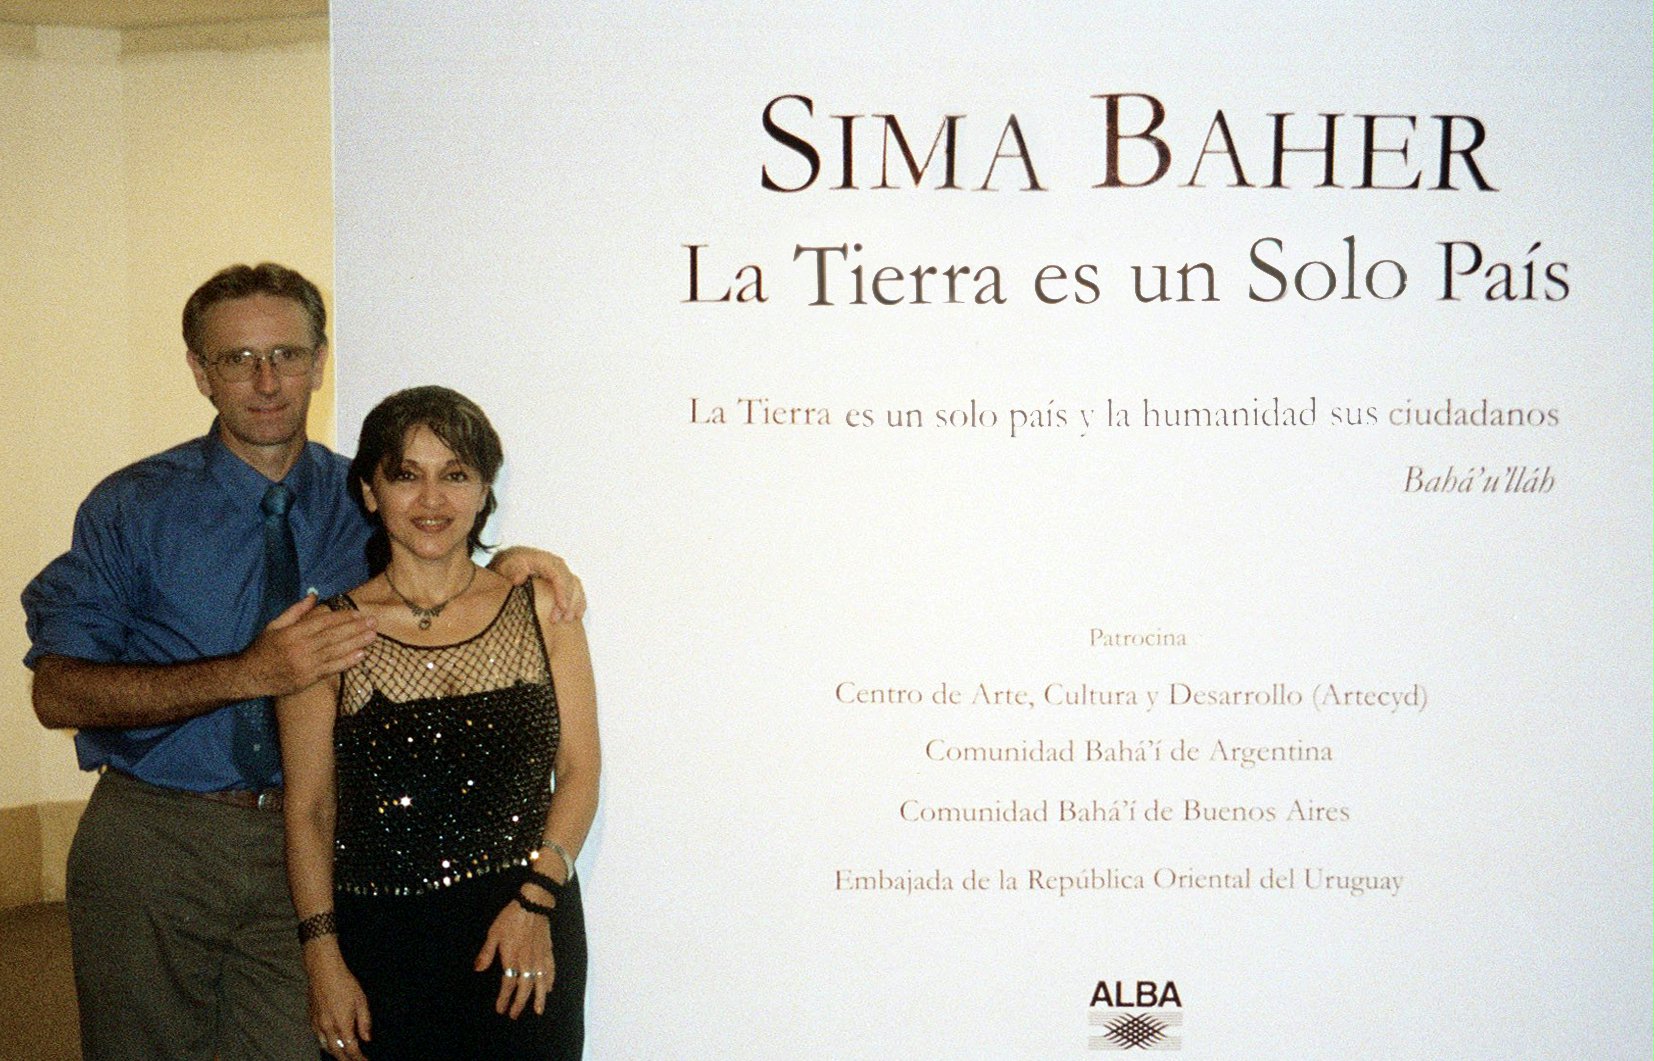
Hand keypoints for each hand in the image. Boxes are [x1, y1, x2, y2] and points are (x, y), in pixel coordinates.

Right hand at [239, 594, 375, 696]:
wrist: (249, 676)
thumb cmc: (263, 648)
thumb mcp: (274, 625)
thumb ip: (296, 611)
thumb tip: (313, 595)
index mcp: (292, 633)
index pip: (323, 622)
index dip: (343, 617)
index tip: (359, 613)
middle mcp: (300, 648)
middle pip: (333, 636)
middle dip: (355, 628)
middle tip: (374, 622)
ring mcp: (305, 665)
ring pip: (335, 652)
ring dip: (356, 643)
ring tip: (373, 636)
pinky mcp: (307, 679)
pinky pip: (331, 670)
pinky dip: (347, 662)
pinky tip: (361, 655)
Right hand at [305, 947, 371, 1060]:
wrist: (323, 971)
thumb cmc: (345, 983)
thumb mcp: (361, 1000)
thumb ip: (365, 1022)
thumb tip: (367, 1039)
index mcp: (342, 1023)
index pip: (351, 1048)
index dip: (359, 1058)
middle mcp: (328, 1027)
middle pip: (337, 1052)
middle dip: (347, 1060)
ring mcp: (317, 1024)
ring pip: (326, 1047)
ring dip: (336, 1053)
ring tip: (344, 1055)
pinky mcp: (311, 1019)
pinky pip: (318, 1038)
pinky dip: (326, 1044)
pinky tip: (332, 1042)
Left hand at [474, 893, 554, 1018]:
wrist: (534, 903)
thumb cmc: (511, 917)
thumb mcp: (493, 933)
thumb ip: (486, 953)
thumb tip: (477, 969)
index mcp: (512, 958)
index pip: (508, 984)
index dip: (504, 998)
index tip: (500, 1009)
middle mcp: (527, 961)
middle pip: (524, 987)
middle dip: (520, 1003)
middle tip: (515, 1015)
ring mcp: (539, 957)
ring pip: (540, 982)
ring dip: (539, 998)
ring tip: (538, 1010)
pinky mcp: (548, 951)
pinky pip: (550, 969)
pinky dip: (550, 980)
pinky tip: (549, 988)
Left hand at [489, 547, 585, 621]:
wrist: (513, 562)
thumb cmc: (511, 565)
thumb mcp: (508, 565)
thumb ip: (514, 570)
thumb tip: (519, 579)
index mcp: (545, 561)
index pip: (559, 575)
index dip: (562, 591)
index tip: (562, 607)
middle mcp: (557, 566)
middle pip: (570, 582)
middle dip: (569, 602)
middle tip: (563, 619)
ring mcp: (562, 573)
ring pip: (576, 587)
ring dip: (575, 604)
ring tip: (569, 620)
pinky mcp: (564, 581)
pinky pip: (576, 590)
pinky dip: (578, 603)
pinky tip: (576, 615)